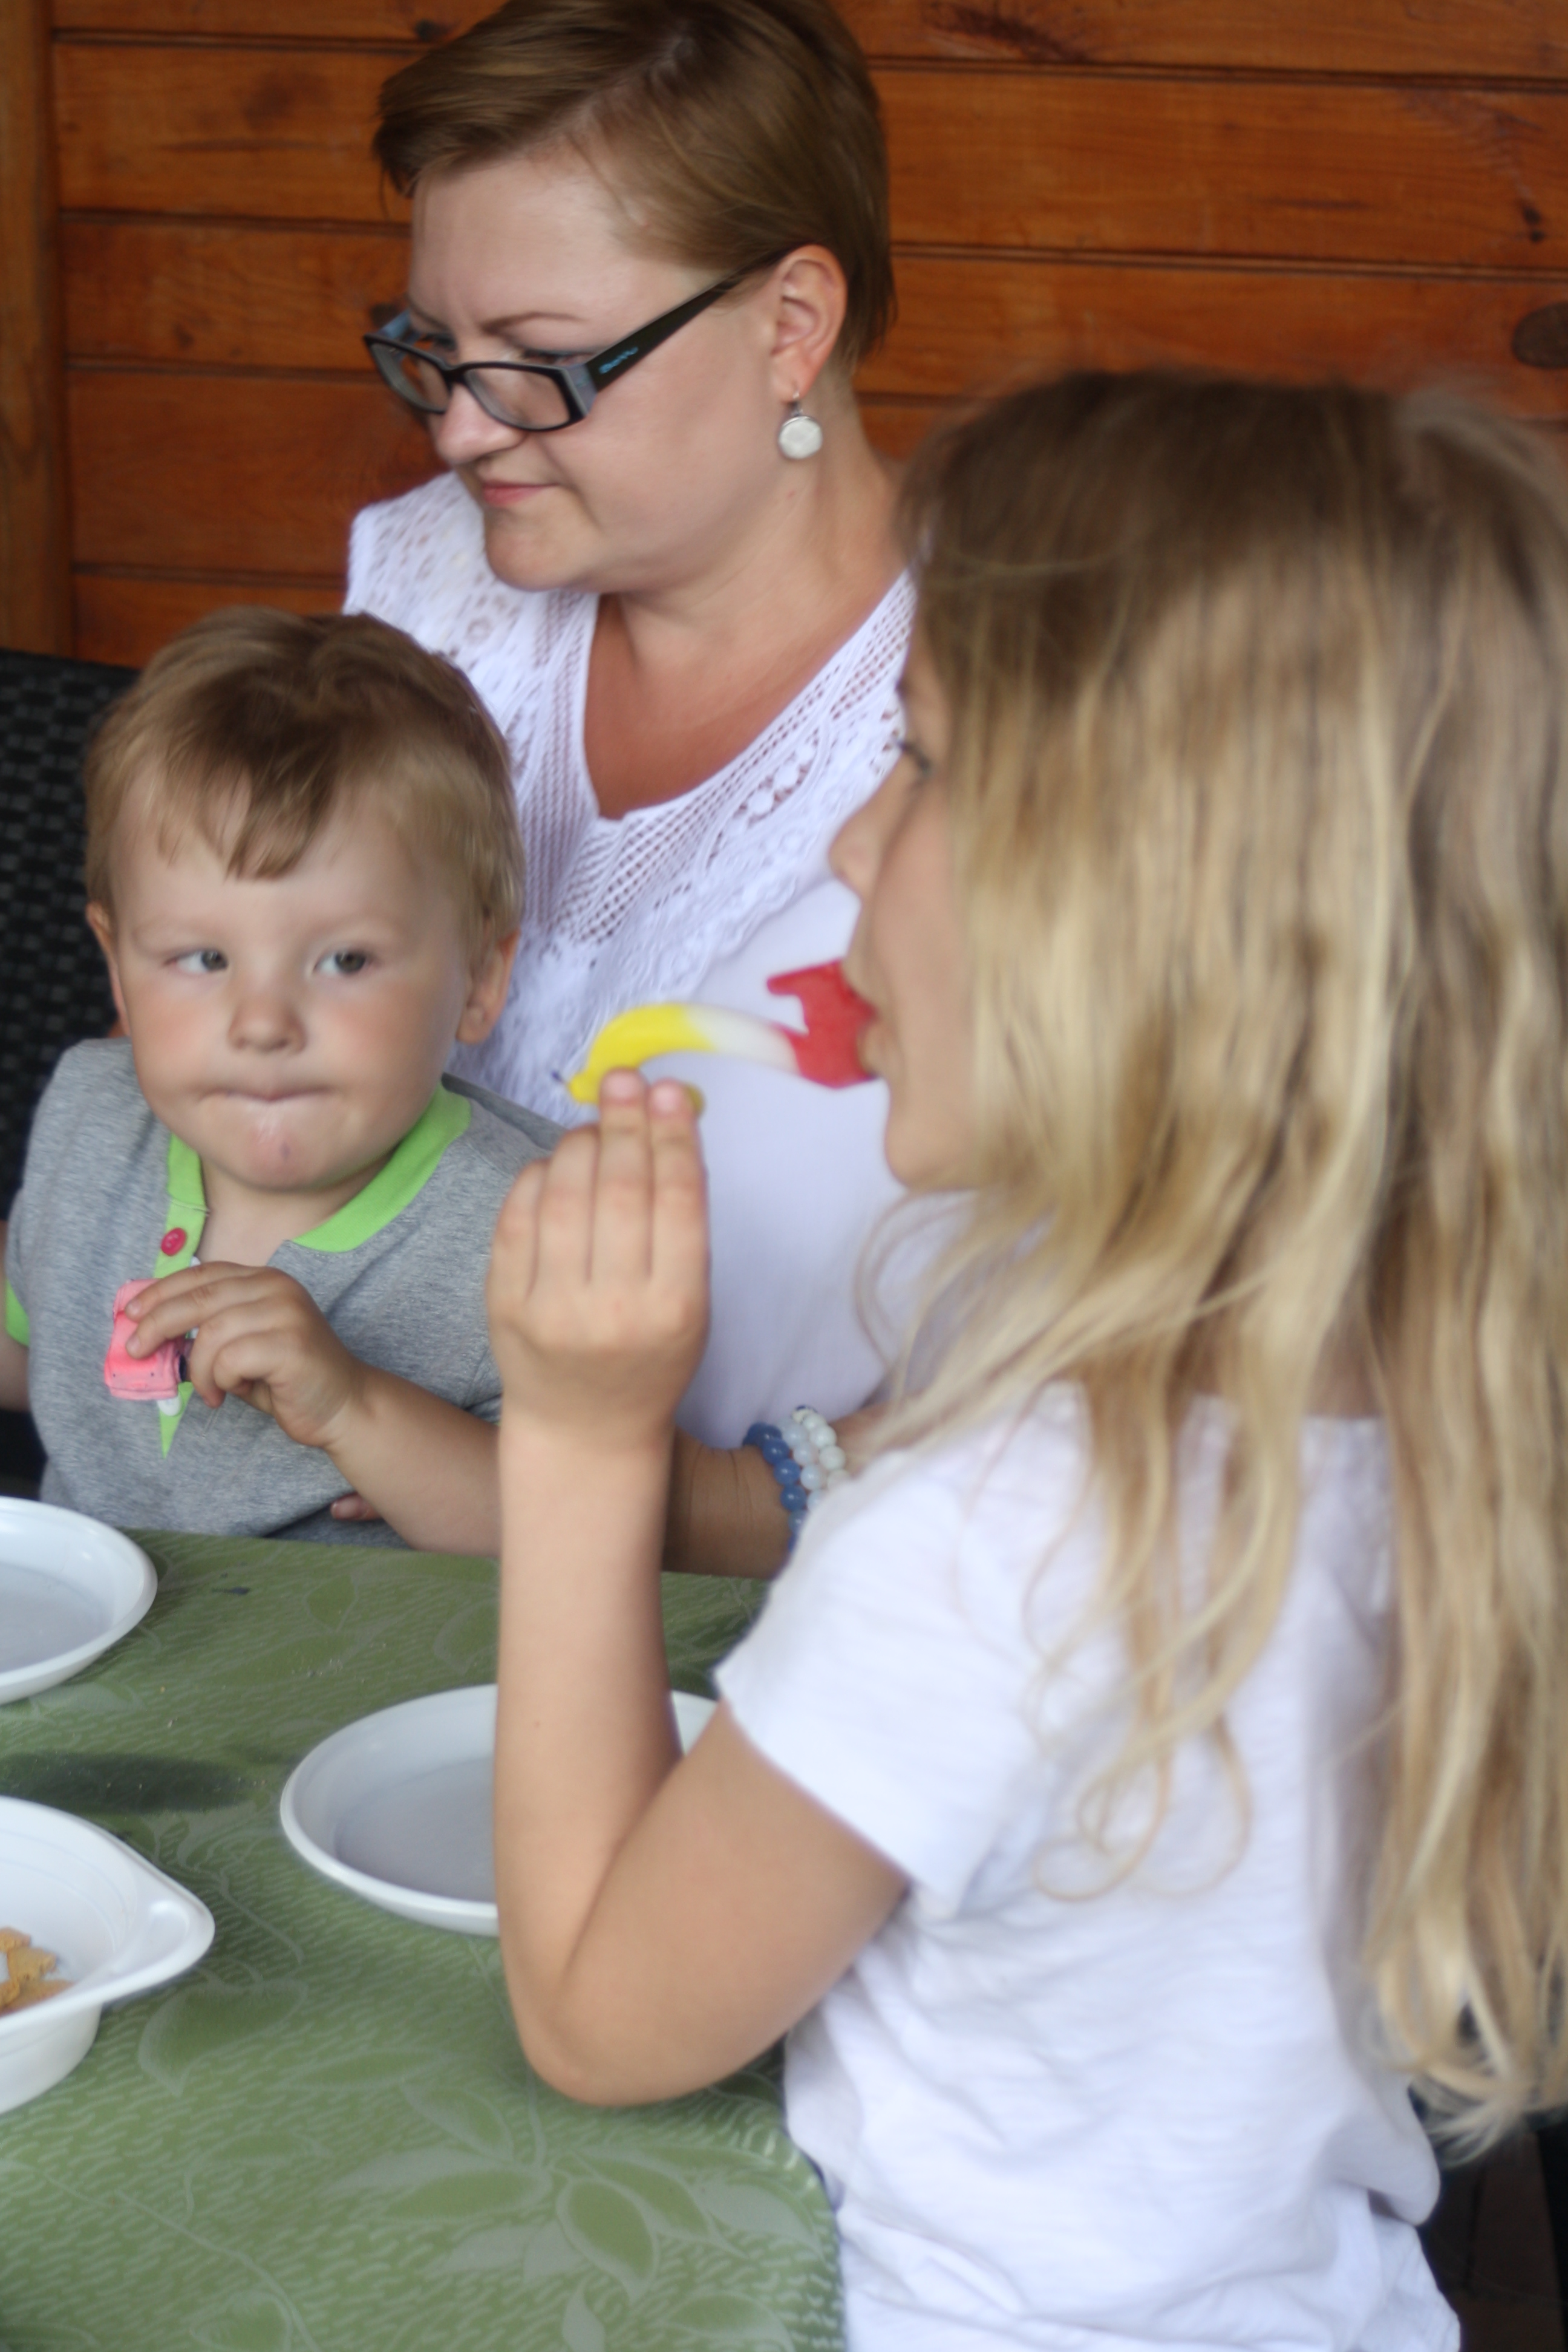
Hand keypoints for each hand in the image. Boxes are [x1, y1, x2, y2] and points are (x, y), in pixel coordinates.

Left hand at [125, 1263, 362, 1450]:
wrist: (344, 1406)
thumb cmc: (286, 1379)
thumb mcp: (242, 1345)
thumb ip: (208, 1331)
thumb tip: (149, 1331)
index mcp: (265, 1280)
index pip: (202, 1274)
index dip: (161, 1291)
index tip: (130, 1312)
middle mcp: (277, 1288)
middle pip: (199, 1297)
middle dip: (157, 1324)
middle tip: (136, 1350)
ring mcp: (287, 1313)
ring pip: (211, 1334)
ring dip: (199, 1369)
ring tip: (210, 1391)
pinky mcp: (290, 1344)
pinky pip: (230, 1359)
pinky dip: (219, 1381)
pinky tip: (229, 1394)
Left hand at [488, 1072, 707, 1452]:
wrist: (585, 1431)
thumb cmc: (651, 1358)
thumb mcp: (690, 1305)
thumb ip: (682, 1228)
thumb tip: (667, 1128)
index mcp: (675, 1309)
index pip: (676, 1201)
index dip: (672, 1136)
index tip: (670, 1090)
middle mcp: (613, 1310)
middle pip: (619, 1190)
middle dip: (624, 1123)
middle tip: (626, 1080)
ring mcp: (552, 1309)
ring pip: (565, 1196)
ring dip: (581, 1144)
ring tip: (595, 1124)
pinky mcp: (504, 1305)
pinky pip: (518, 1219)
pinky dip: (539, 1177)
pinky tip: (557, 1163)